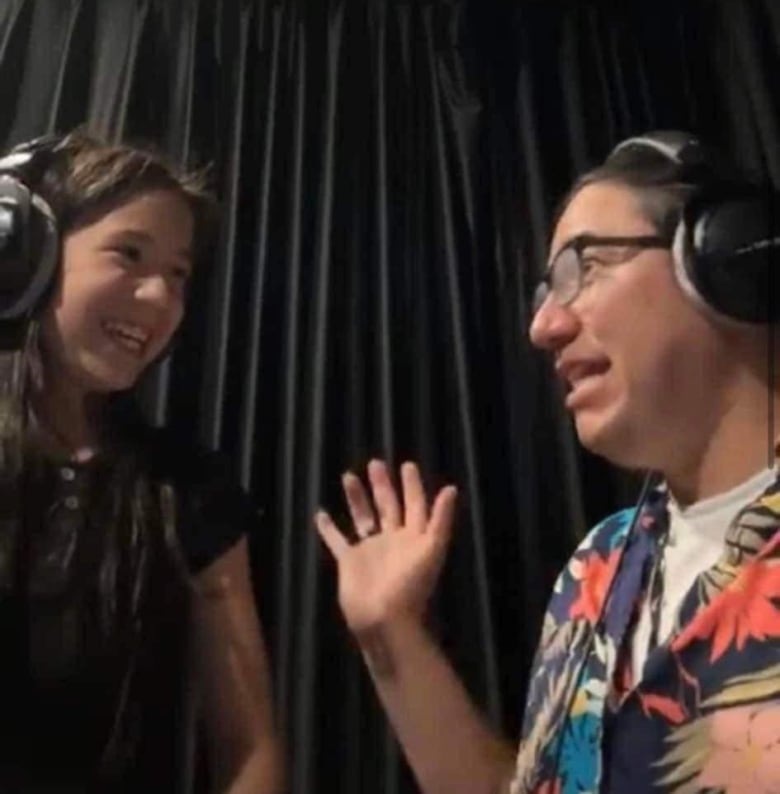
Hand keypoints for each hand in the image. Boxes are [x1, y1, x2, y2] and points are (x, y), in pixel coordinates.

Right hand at [315, 459, 457, 635]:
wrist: (384, 620)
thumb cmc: (411, 586)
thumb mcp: (431, 550)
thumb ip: (441, 519)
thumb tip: (452, 489)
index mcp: (414, 537)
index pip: (415, 505)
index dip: (413, 486)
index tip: (406, 465)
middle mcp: (392, 540)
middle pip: (388, 506)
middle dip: (383, 485)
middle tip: (376, 463)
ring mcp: (370, 550)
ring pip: (363, 516)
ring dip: (357, 498)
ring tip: (348, 476)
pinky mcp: (350, 561)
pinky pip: (337, 540)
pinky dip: (329, 528)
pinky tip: (320, 513)